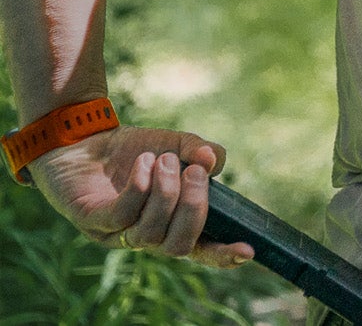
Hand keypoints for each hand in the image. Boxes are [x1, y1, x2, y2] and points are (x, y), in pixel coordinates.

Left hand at [29, 124, 254, 268]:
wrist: (83, 139)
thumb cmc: (132, 149)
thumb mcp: (175, 143)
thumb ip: (200, 151)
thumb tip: (213, 161)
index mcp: (171, 223)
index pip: (200, 250)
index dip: (223, 255)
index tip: (248, 250)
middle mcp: (146, 236)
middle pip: (178, 247)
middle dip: (193, 209)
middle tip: (194, 172)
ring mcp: (117, 233)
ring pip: (151, 232)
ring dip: (166, 193)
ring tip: (166, 160)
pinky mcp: (92, 222)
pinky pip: (123, 215)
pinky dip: (140, 186)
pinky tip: (143, 163)